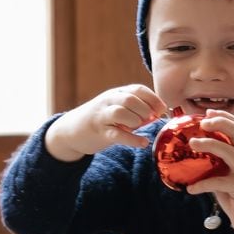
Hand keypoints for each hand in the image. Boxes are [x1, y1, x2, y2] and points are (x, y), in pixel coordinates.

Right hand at [45, 85, 166, 160]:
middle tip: (150, 120)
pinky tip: (143, 143)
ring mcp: (102, 116)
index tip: (162, 110)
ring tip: (139, 127)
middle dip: (145, 110)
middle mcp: (108, 101)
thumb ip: (135, 109)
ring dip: (136, 121)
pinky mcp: (99, 132)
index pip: (138, 89)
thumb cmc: (101, 120)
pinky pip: (117, 135)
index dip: (153, 99)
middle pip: (130, 99)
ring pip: (121, 112)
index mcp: (116, 93)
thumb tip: (158, 114)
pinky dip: (132, 139)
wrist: (71, 130)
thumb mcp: (116, 108)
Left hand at [186, 110, 233, 233]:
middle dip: (220, 122)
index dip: (225, 117)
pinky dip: (202, 184)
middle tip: (202, 122)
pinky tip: (190, 189)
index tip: (207, 112)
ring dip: (209, 144)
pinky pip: (218, 182)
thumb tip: (194, 159)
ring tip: (193, 143)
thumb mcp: (230, 176)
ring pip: (229, 151)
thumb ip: (218, 165)